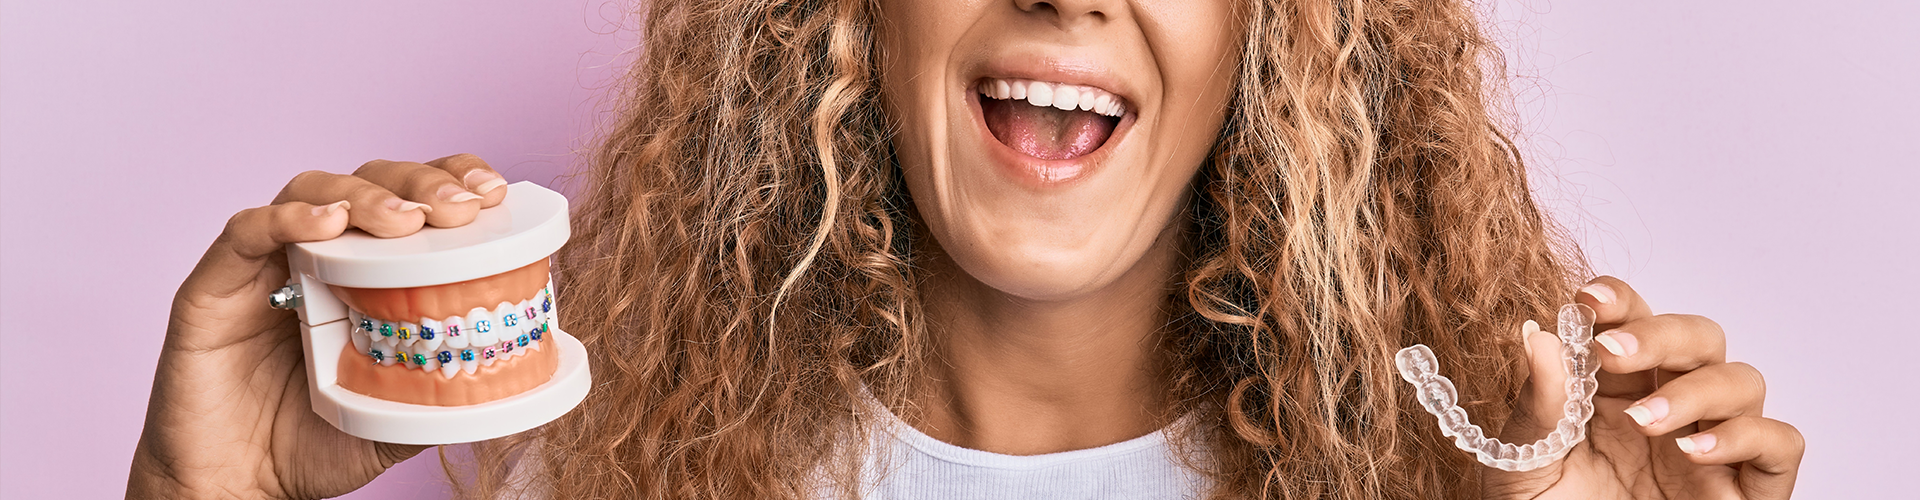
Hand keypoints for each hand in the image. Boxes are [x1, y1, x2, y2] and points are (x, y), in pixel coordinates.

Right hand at [126, 155, 509, 498]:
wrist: (238, 487)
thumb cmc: (315, 442)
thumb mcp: (404, 414)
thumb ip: (451, 384)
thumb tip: (527, 369)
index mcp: (369, 270)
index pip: (414, 199)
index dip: (452, 181)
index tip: (494, 193)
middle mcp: (320, 252)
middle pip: (372, 181)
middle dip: (420, 185)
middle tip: (460, 210)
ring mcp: (266, 263)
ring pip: (313, 189)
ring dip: (365, 196)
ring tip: (406, 222)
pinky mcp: (214, 284)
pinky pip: (246, 231)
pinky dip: (288, 217)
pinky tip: (327, 223)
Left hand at [1484, 277, 1804, 498]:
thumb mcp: (1522, 465)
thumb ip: (1535, 407)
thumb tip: (1540, 336)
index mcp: (1615, 390)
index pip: (1633, 322)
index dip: (1619, 301)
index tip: (1586, 302)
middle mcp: (1670, 408)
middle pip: (1699, 338)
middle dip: (1660, 334)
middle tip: (1610, 353)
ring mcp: (1712, 447)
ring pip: (1742, 381)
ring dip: (1696, 390)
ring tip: (1643, 422)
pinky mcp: (1745, 491)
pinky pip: (1780, 444)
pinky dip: (1748, 437)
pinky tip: (1693, 452)